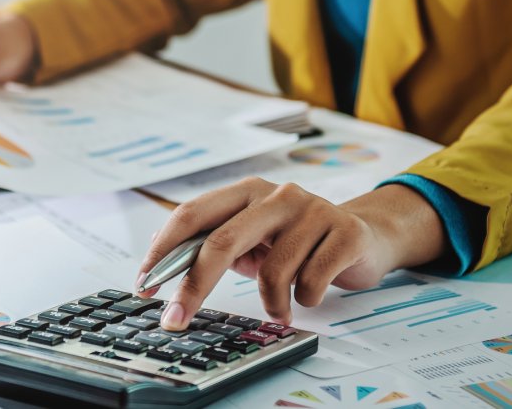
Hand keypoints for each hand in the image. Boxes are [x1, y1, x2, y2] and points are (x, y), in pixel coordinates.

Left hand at [136, 179, 447, 328]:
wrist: (366, 235)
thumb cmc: (298, 240)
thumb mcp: (252, 236)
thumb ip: (212, 240)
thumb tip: (159, 253)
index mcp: (247, 192)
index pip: (193, 215)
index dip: (164, 249)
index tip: (145, 283)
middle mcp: (277, 196)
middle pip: (221, 242)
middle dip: (193, 286)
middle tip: (176, 318)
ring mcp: (313, 211)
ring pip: (271, 272)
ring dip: (272, 302)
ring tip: (281, 307)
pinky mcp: (344, 233)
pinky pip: (310, 282)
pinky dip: (305, 299)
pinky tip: (310, 294)